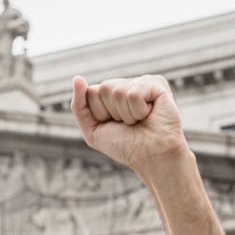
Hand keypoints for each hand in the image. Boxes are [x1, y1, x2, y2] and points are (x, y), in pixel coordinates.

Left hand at [70, 74, 185, 176]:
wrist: (151, 157)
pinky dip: (139, 111)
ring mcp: (141, 81)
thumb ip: (79, 105)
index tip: (114, 125)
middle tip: (129, 124)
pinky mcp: (157, 83)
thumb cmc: (125, 146)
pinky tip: (150, 114)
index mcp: (110, 93)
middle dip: (112, 113)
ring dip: (127, 114)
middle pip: (103, 88)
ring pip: (118, 91)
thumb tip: (77, 78)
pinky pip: (134, 93)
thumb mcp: (92, 130)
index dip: (99, 114)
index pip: (91, 92)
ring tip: (140, 121)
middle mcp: (126, 84)